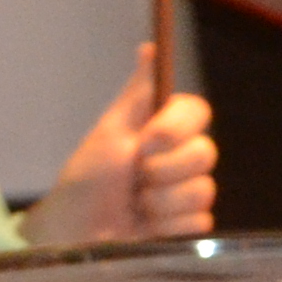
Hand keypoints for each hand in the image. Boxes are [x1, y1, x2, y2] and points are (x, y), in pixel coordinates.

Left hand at [39, 50, 215, 241]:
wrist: (75, 232)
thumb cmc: (87, 178)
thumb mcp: (110, 131)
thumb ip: (138, 94)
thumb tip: (149, 49)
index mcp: (162, 129)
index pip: (198, 112)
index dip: (176, 129)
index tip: (148, 140)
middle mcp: (179, 156)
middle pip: (206, 153)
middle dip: (163, 170)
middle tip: (133, 178)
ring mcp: (186, 192)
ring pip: (202, 191)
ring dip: (160, 201)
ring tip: (134, 204)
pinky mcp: (187, 226)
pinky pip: (198, 222)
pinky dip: (165, 225)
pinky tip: (144, 226)